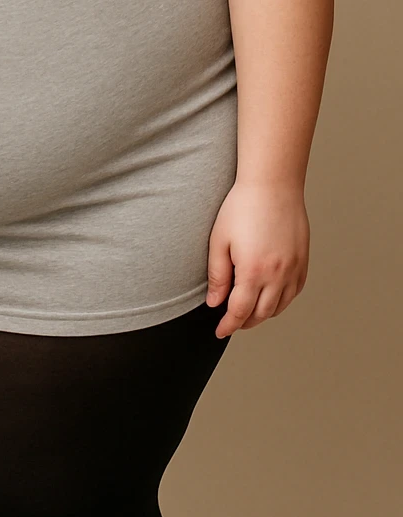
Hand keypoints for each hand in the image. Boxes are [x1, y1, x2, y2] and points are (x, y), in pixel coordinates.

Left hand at [205, 181, 309, 338]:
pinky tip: (270, 296)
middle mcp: (278, 275)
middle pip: (262, 313)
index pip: (240, 311)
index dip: (228, 325)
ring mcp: (294, 269)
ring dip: (264, 314)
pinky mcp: (303, 261)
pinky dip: (282, 300)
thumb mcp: (219, 241)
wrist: (273, 185)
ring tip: (249, 311)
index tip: (220, 331)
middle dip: (245, 322)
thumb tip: (214, 303)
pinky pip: (295, 291)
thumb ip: (217, 276)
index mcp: (253, 271)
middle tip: (232, 322)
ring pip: (280, 306)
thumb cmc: (242, 208)